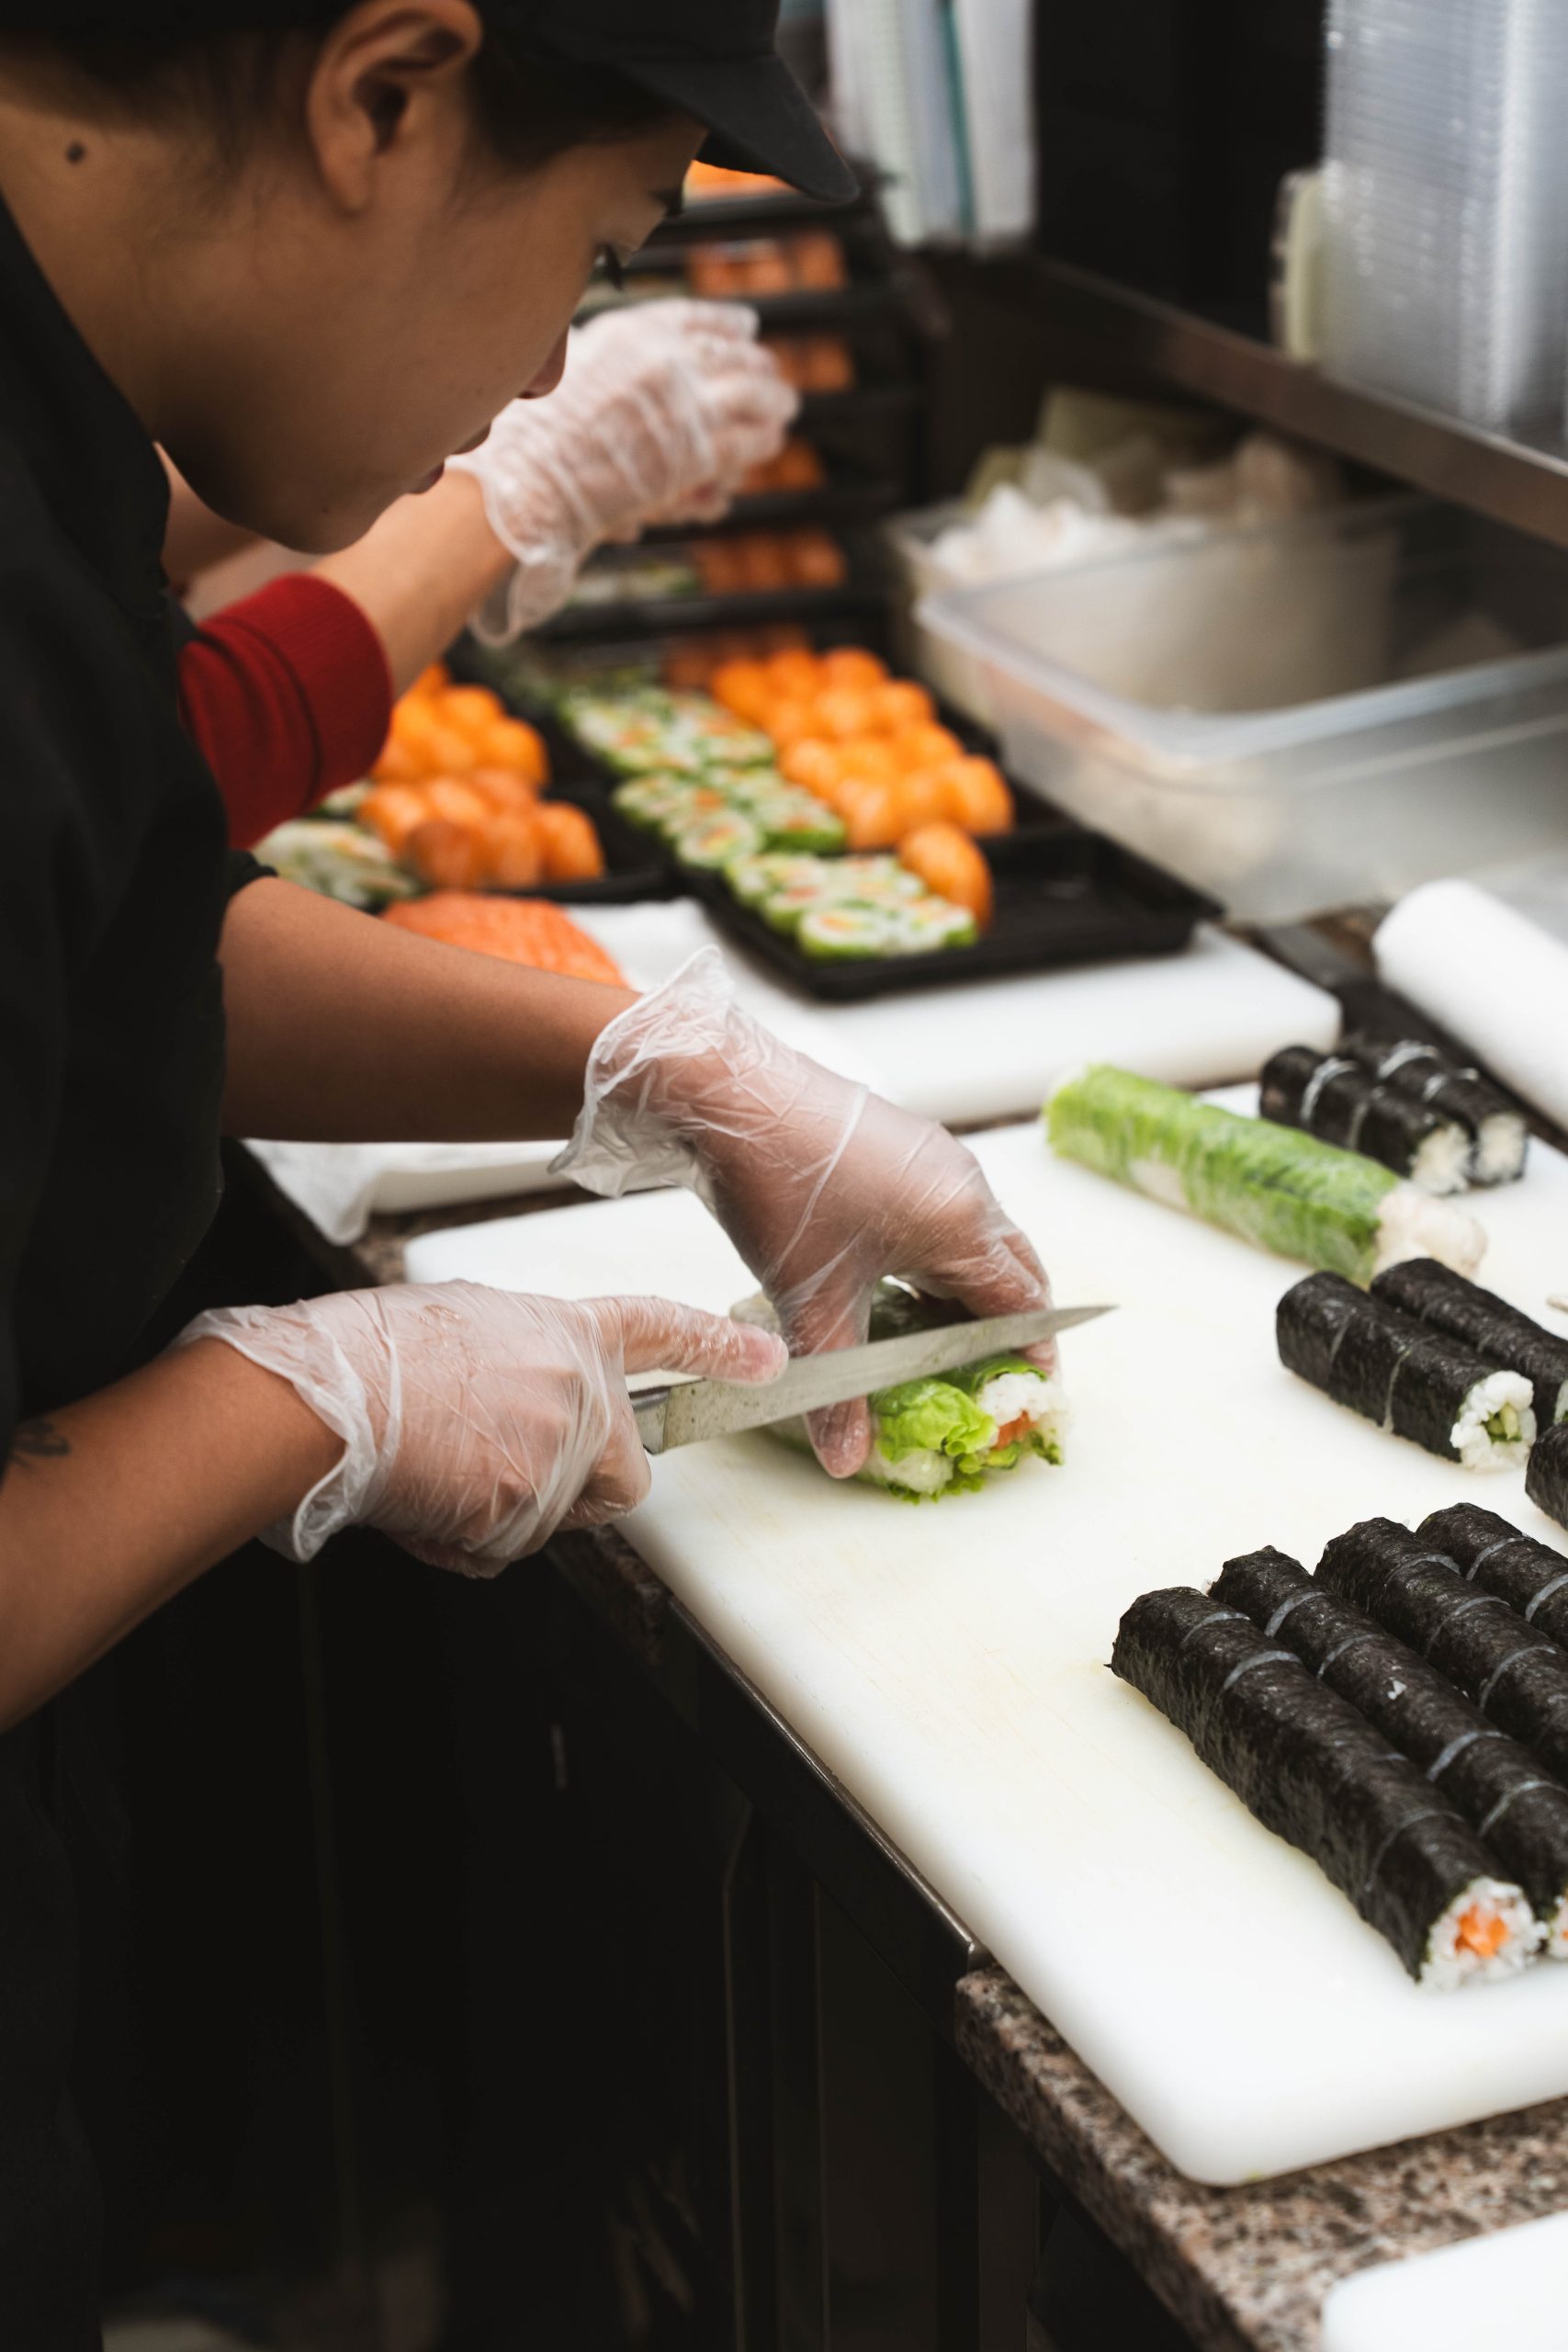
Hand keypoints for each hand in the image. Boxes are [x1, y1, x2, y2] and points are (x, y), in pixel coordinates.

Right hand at [174, 1282, 785, 1572]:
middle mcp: (581, 1391)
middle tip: (510, 1474)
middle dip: (585, 1490)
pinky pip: (502, 1552)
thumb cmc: (369, 1354)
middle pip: (628, 1472)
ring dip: (509, 1515)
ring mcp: (560, 1454)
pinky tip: (419, 1502)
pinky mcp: (528, 1511)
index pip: (661, 1331)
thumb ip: (518, 1360)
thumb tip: (519, 1398)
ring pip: (560, 1519)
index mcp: (563, 1330)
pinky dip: (462, 1543)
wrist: (325, 1397)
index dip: (718, 1346)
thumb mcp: (464, 1323)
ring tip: (437, 1473)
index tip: (769, 1358)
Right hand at [448, 300, 796, 639]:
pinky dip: (761, 441)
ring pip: (752, 394)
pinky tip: (769, 442)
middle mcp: (665, 360)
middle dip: (756, 365)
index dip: (725, 323)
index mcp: (630, 332)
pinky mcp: (699, 451)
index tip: (747, 327)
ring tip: (783, 410)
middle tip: (773, 376)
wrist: (529, 481)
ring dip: (772, 402)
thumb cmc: (528, 440)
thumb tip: (608, 358)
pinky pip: (746, 441)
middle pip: (731, 354)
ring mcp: (686, 403)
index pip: (693, 317)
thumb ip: (598, 362)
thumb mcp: (558, 370)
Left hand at [552, 951, 1052, 1476]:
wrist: (728, 1096)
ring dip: (969, 1285)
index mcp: (961, 1223)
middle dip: (1008, 1320)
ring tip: (939, 1336)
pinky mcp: (900, 1142)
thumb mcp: (810, 1303)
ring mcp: (933, 1156)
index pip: (1023, 1300)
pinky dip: (938, 1252)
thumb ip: (835, 1388)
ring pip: (975, 1234)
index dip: (1031, 1351)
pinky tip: (895, 1279)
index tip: (1030, 1387)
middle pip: (1012, 1265)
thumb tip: (847, 1460)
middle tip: (991, 1370)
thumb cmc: (780, 1191)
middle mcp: (963, 1184)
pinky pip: (944, 1208)